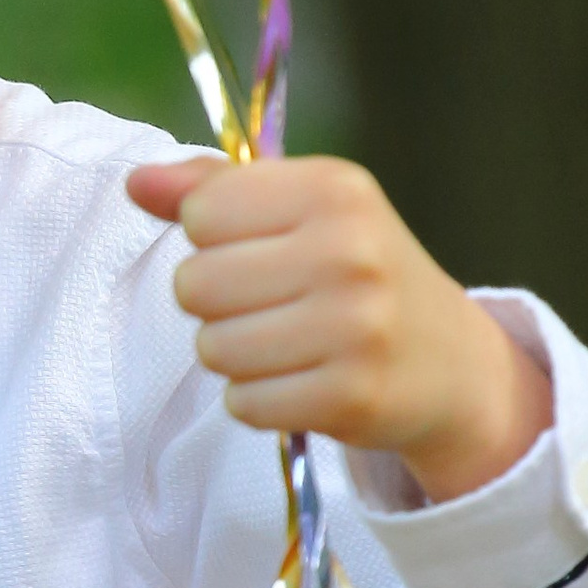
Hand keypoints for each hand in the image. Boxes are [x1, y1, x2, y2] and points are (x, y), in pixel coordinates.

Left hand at [124, 151, 553, 502]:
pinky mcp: (351, 397)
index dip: (212, 237)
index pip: (201, 213)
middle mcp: (349, 252)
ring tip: (285, 344)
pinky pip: (243, 403)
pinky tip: (301, 381)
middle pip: (194, 284)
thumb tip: (137, 184)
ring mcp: (355, 327)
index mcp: (335, 189)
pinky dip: (259, 399)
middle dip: (215, 302)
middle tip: (268, 305)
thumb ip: (215, 190)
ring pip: (212, 348)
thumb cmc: (358, 272)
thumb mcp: (303, 209)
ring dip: (233, 354)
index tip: (259, 248)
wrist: (450, 362)